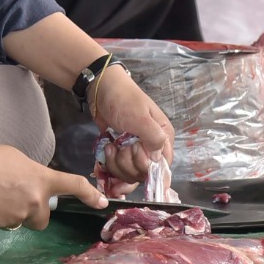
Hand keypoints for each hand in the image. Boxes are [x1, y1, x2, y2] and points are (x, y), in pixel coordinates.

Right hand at [0, 130, 105, 230]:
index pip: (74, 186)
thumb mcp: (19, 161)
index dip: (90, 195)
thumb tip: (32, 187)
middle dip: (32, 213)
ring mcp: (18, 215)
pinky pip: (3, 225)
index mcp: (42, 179)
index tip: (102, 202)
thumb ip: (33, 177)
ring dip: (12, 214)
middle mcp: (35, 200)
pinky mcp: (0, 225)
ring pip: (21, 221)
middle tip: (14, 198)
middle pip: (42, 219)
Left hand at [91, 66, 174, 182]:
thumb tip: (159, 161)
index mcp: (163, 138)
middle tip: (121, 146)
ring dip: (117, 164)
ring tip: (111, 145)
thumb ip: (154, 139)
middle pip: (144, 173)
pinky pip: (119, 171)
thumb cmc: (123, 99)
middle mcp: (152, 147)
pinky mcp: (121, 153)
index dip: (148, 168)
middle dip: (128, 164)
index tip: (135, 155)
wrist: (100, 89)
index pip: (163, 167)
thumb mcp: (140, 118)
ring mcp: (135, 152)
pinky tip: (108, 151)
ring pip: (130, 174)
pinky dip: (111, 167)